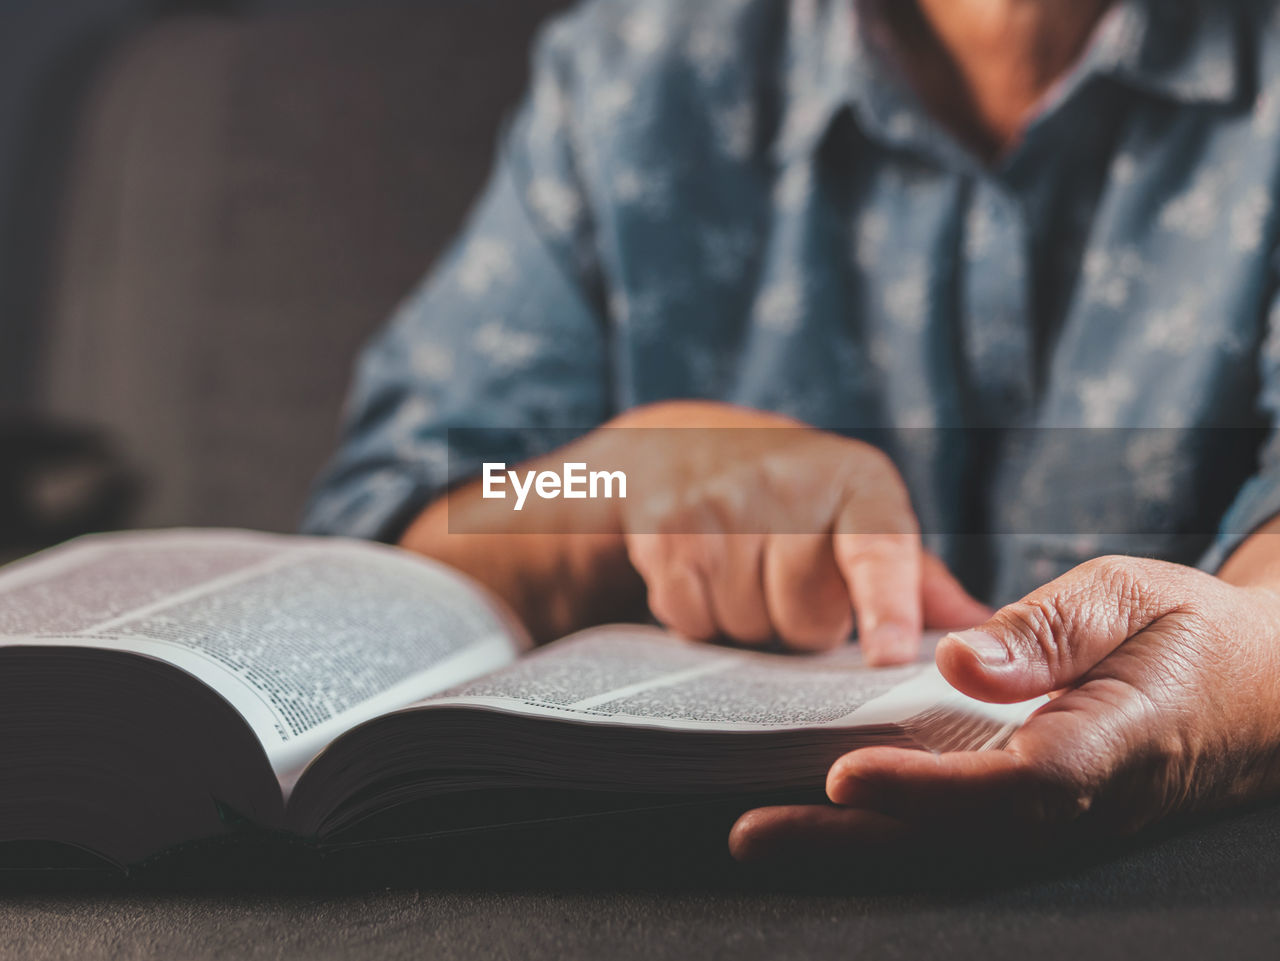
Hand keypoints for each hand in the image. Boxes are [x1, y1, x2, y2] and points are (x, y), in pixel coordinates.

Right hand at [607, 402, 987, 662]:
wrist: (680, 448)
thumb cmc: (794, 501)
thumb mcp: (859, 517)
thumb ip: (915, 580)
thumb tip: (981, 630)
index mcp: (858, 482)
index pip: (878, 550)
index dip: (885, 606)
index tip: (887, 655)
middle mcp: (792, 482)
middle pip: (808, 618)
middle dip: (801, 621)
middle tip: (788, 580)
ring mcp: (723, 503)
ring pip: (749, 625)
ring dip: (748, 618)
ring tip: (743, 570)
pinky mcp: (668, 530)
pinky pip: (693, 619)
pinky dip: (698, 615)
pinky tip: (702, 574)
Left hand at [730, 555, 1279, 859]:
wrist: (1258, 694)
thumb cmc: (1190, 635)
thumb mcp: (1133, 596)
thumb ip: (1051, 628)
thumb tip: (956, 661)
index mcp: (1117, 742)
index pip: (1017, 784)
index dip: (928, 789)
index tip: (843, 774)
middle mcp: (1086, 803)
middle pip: (962, 840)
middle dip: (853, 841)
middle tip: (752, 834)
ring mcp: (1065, 824)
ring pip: (952, 850)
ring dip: (854, 848)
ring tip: (762, 837)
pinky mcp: (1043, 819)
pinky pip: (961, 837)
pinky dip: (888, 834)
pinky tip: (826, 820)